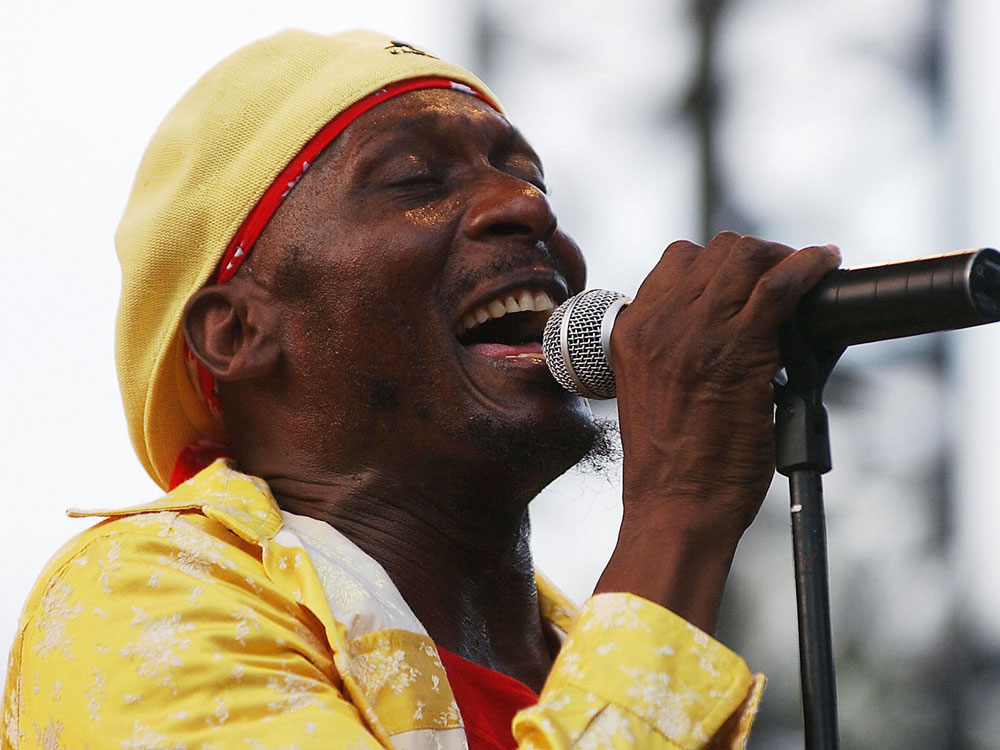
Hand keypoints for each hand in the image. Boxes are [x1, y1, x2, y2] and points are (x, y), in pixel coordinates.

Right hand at [595, 232, 840, 629]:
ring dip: (782, 258)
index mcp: (631, 331)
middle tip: (781, 277)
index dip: (718, 264)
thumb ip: (671, 348)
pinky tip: (825, 264)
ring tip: (804, 274)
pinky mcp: (739, 349)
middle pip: (715, 249)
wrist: (675, 505)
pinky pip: (780, 284)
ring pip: (746, 256)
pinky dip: (809, 266)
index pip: (677, 261)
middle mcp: (658, 322)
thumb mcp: (650, 389)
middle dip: (755, 256)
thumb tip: (724, 323)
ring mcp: (696, 332)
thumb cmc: (670, 464)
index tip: (744, 280)